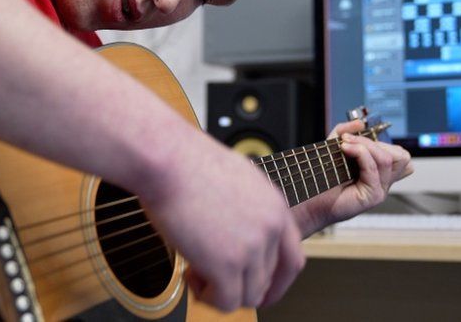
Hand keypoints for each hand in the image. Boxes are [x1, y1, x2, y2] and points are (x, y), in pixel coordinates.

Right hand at [138, 132, 304, 311]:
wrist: (167, 158)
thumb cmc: (187, 162)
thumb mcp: (234, 179)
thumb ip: (247, 209)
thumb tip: (235, 233)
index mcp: (275, 206)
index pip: (293, 259)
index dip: (277, 281)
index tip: (261, 291)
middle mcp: (271, 227)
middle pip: (267, 279)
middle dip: (239, 283)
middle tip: (211, 273)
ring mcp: (252, 247)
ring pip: (249, 296)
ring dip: (221, 291)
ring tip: (195, 270)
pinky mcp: (227, 263)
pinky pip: (227, 303)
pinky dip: (208, 297)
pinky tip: (190, 275)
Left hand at [292, 120, 413, 236]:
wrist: (310, 201)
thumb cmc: (322, 179)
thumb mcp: (333, 147)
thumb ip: (345, 131)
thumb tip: (360, 123)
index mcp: (379, 171)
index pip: (400, 154)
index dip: (384, 141)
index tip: (358, 137)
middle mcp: (383, 181)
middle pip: (400, 155)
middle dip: (374, 141)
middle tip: (350, 140)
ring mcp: (380, 189)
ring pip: (388, 158)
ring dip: (365, 144)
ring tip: (345, 144)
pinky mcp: (373, 195)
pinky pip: (374, 168)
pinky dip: (360, 153)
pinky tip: (346, 150)